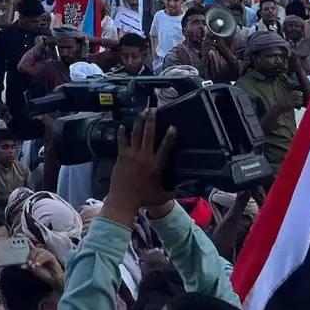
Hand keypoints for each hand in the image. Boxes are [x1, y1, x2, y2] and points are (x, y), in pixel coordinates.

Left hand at [24, 245, 64, 289]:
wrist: (53, 279)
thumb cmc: (43, 273)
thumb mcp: (33, 270)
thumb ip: (28, 266)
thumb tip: (22, 266)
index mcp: (34, 255)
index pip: (30, 246)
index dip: (27, 243)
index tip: (23, 240)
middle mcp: (40, 253)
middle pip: (34, 249)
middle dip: (30, 256)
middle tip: (29, 263)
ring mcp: (46, 254)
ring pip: (39, 251)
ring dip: (35, 259)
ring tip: (34, 266)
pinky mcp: (51, 256)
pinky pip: (46, 255)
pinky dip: (41, 260)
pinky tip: (38, 264)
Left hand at [104, 108, 176, 222]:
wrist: (123, 200)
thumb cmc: (144, 199)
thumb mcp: (163, 196)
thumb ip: (175, 191)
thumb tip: (188, 190)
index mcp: (156, 165)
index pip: (165, 146)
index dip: (170, 136)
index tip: (173, 126)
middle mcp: (144, 156)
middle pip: (149, 133)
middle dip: (152, 120)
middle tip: (154, 109)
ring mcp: (131, 155)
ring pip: (136, 133)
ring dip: (139, 121)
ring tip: (142, 112)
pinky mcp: (121, 156)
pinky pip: (121, 141)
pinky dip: (122, 133)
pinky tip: (122, 126)